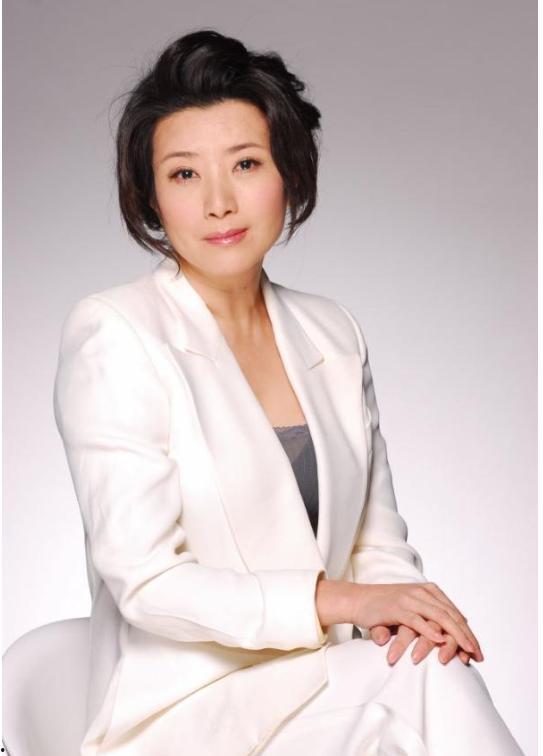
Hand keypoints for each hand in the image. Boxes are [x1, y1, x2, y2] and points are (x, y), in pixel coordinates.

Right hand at [350, 581, 482, 658]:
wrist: (358, 600)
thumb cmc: (385, 609)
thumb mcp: (412, 609)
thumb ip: (430, 617)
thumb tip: (449, 636)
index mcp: (430, 590)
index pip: (455, 613)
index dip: (468, 633)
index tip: (477, 652)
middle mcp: (423, 592)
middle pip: (452, 616)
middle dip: (467, 637)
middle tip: (478, 656)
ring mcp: (410, 599)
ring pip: (440, 618)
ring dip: (456, 636)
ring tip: (466, 652)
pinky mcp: (398, 608)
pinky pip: (418, 621)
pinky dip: (430, 631)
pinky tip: (441, 641)